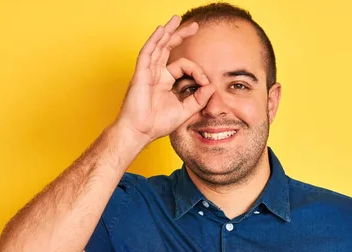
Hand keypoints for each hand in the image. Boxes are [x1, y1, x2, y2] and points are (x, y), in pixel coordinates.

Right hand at [115, 15, 215, 140]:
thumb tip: (211, 86)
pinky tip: (161, 30)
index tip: (206, 82)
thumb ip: (199, 99)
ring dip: (168, 32)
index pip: (184, 66)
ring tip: (177, 19)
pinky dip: (154, 40)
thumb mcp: (185, 110)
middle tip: (195, 26)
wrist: (140, 132)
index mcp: (165, 81)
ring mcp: (148, 72)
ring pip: (158, 46)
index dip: (197, 71)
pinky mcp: (141, 74)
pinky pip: (147, 53)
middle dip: (181, 35)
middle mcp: (156, 74)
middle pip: (169, 48)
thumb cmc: (157, 124)